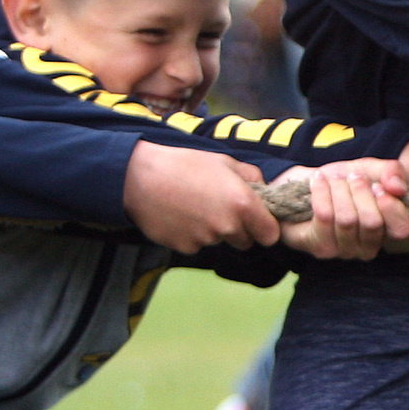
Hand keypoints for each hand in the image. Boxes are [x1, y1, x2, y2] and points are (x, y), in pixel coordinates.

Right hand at [124, 140, 278, 250]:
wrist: (138, 178)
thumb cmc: (184, 165)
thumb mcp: (223, 161)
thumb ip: (251, 177)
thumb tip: (264, 190)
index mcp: (244, 204)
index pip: (270, 235)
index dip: (264, 228)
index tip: (256, 221)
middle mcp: (228, 226)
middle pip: (245, 241)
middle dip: (238, 229)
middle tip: (218, 207)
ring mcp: (206, 240)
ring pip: (219, 241)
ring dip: (213, 230)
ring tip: (193, 206)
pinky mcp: (186, 248)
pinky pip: (197, 245)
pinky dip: (192, 235)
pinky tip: (179, 215)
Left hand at [280, 161, 408, 259]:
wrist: (310, 186)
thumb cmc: (345, 182)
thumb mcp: (371, 169)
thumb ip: (391, 172)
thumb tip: (397, 188)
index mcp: (388, 230)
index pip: (401, 229)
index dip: (390, 206)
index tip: (377, 186)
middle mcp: (369, 247)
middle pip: (371, 222)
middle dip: (360, 191)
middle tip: (352, 177)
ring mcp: (345, 251)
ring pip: (347, 219)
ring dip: (339, 190)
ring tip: (334, 179)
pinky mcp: (322, 248)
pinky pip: (325, 217)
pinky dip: (321, 192)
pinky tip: (318, 181)